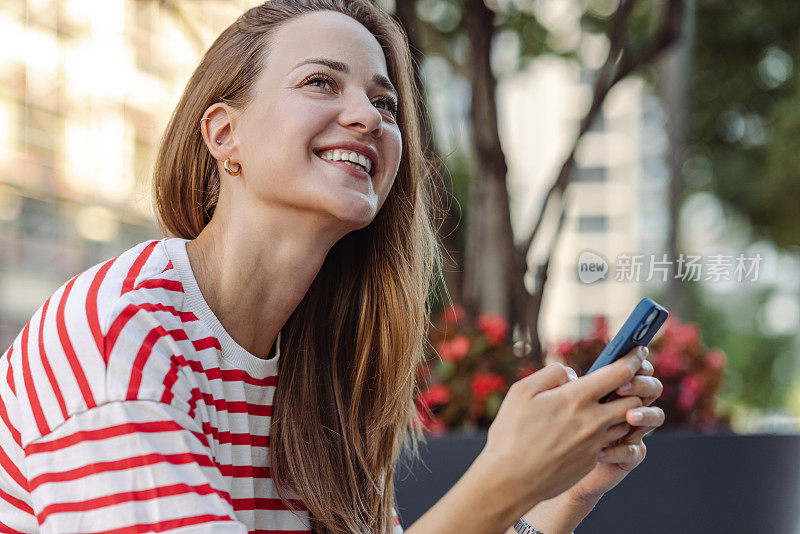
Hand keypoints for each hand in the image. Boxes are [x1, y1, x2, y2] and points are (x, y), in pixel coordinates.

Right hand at [478, 348, 646, 512]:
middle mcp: (593, 421)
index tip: (636, 350)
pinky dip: (606, 431)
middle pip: (634, 400)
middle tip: (622, 381)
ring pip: (625, 422)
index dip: (632, 359)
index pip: (620, 373)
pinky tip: (586, 429)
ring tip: (604, 404)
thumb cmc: (511, 433)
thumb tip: (573, 375)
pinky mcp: (592, 461)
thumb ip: (552, 374)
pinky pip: (609, 441)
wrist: (510, 480)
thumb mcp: (522, 391)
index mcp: (576, 399)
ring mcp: (595, 444)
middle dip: (633, 388)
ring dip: (621, 411)